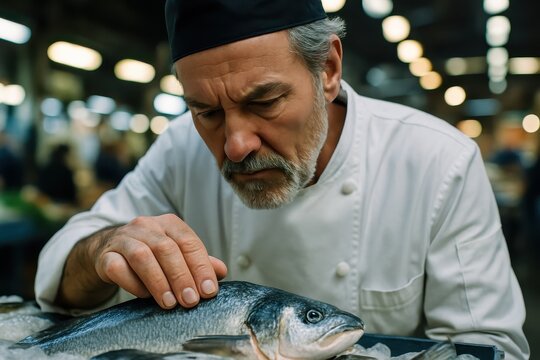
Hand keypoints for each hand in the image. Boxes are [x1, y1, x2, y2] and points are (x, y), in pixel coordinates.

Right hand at [93, 214, 226, 308]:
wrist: (108, 250)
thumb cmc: (151, 254)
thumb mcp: (176, 254)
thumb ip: (197, 262)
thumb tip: (221, 271)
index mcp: (168, 223)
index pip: (188, 242)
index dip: (201, 267)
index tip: (209, 291)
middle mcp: (146, 226)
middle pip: (166, 248)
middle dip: (181, 276)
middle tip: (191, 301)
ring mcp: (123, 239)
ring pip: (142, 256)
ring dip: (159, 281)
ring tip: (170, 303)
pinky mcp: (105, 256)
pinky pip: (118, 268)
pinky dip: (133, 283)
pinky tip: (144, 296)